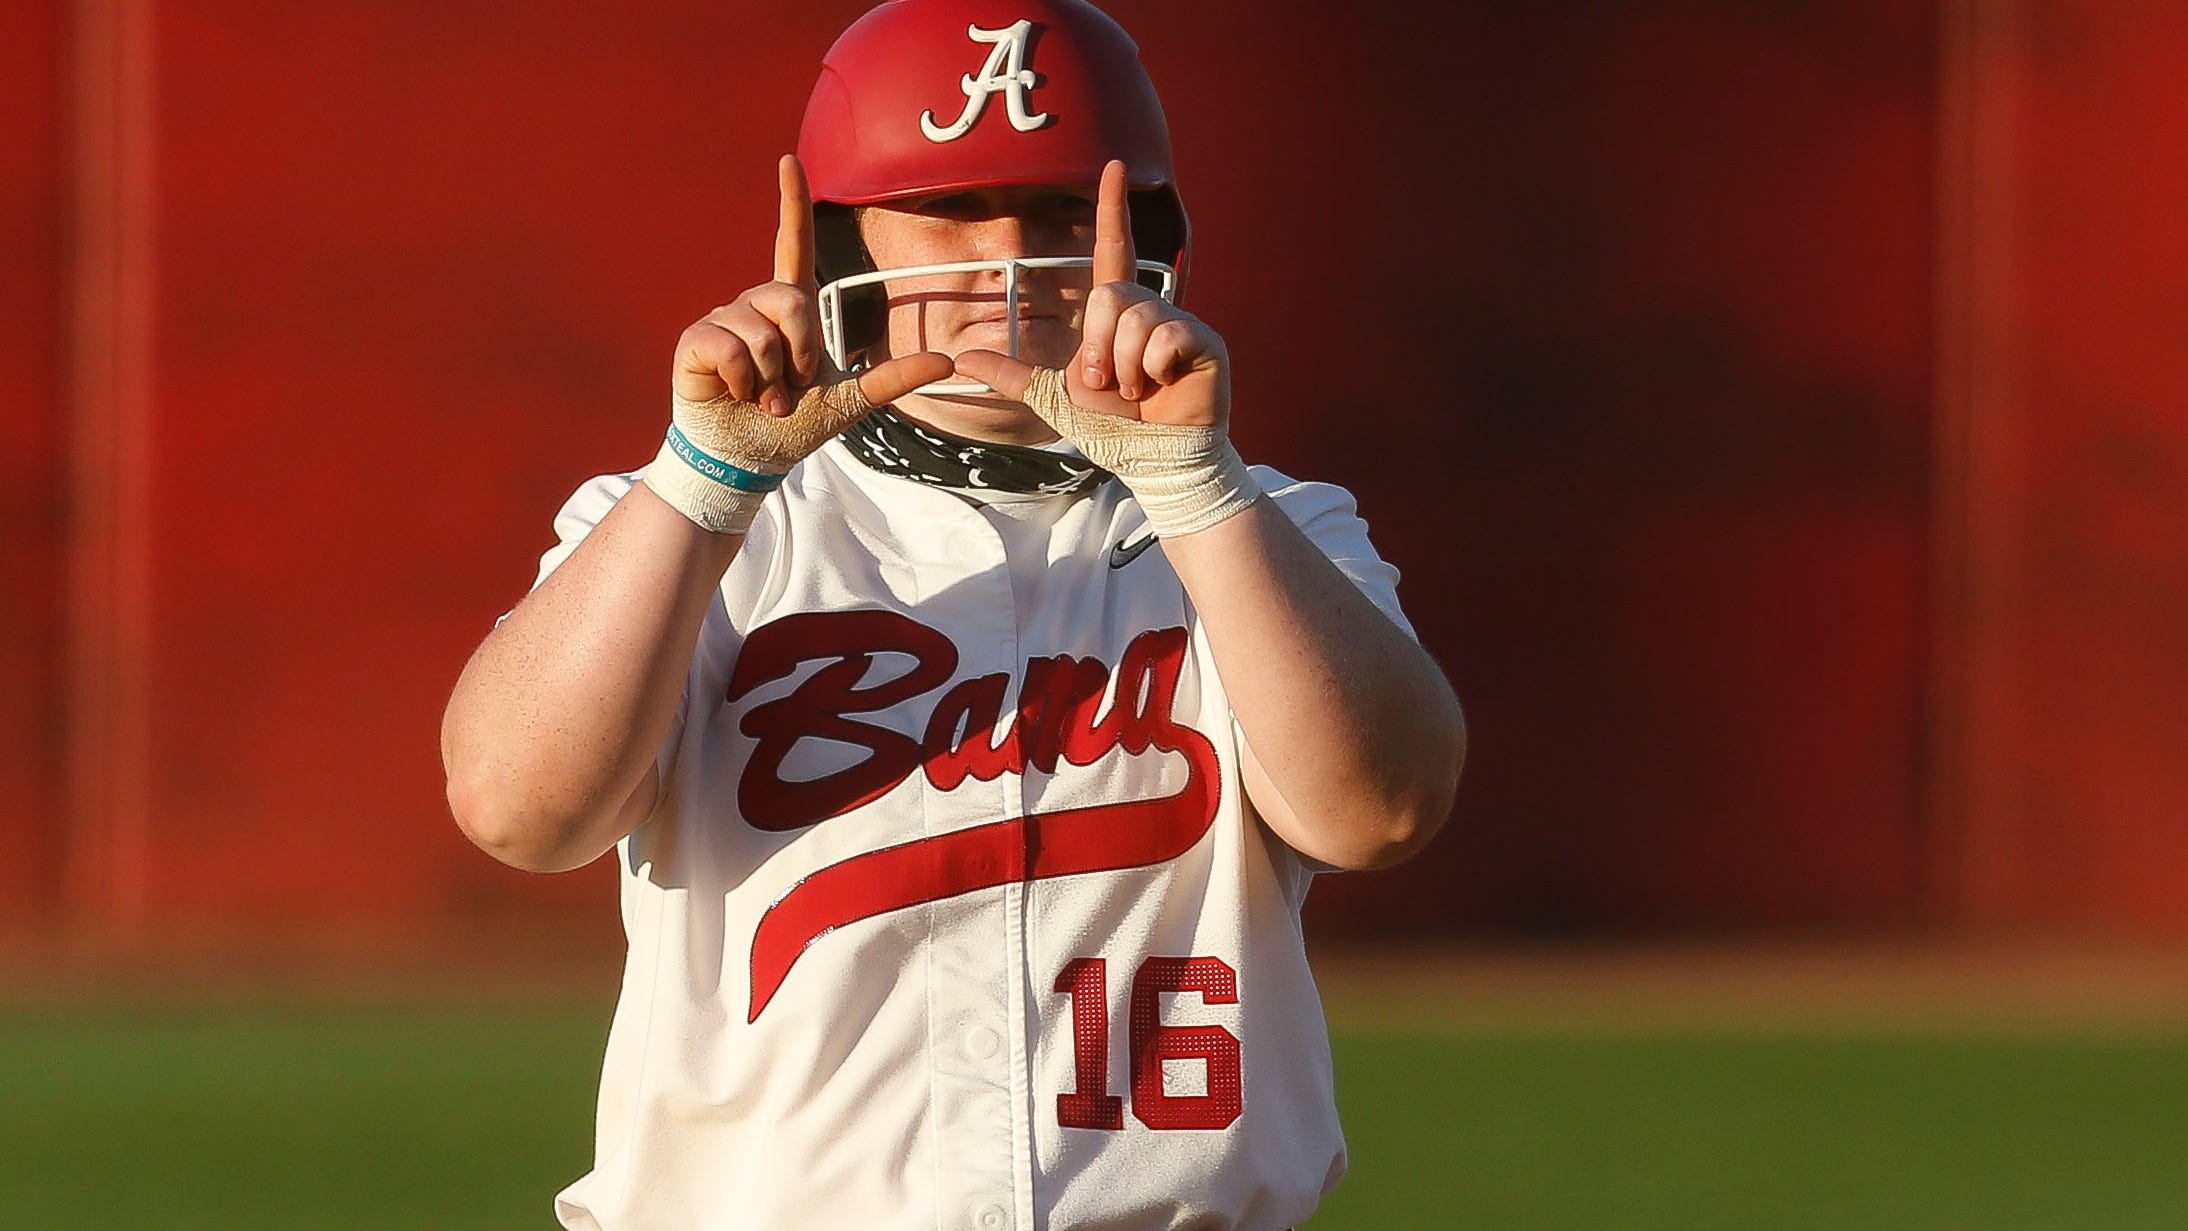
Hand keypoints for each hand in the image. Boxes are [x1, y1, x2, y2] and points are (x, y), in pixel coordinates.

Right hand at [647, 156, 950, 533]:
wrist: (748, 459)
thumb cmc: (792, 426)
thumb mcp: (850, 401)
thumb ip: (893, 377)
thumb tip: (950, 362)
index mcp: (790, 310)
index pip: (793, 244)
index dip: (791, 203)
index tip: (790, 160)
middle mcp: (756, 305)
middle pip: (791, 300)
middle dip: (801, 353)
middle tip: (792, 388)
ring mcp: (723, 319)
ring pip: (761, 330)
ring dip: (772, 377)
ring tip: (764, 398)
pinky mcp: (696, 340)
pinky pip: (730, 346)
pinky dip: (743, 381)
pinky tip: (737, 394)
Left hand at [952, 161, 1228, 429]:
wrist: (1152, 460)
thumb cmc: (1112, 427)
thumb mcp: (1054, 398)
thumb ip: (1014, 376)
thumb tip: (962, 359)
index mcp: (1115, 313)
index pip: (1113, 248)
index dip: (1112, 208)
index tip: (1113, 166)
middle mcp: (1148, 308)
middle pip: (1109, 296)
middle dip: (1098, 348)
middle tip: (1110, 384)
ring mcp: (1179, 323)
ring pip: (1135, 320)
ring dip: (1125, 368)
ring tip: (1138, 392)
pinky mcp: (1204, 341)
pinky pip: (1166, 338)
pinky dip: (1153, 370)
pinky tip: (1164, 386)